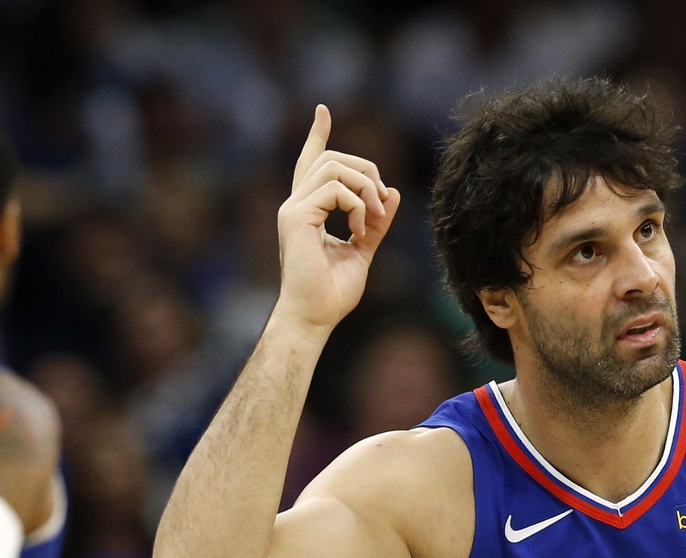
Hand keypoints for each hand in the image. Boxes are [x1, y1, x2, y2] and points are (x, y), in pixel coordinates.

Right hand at [276, 105, 400, 329]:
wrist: (315, 317)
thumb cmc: (333, 292)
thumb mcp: (363, 250)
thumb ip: (376, 221)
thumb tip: (392, 191)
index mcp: (308, 210)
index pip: (310, 162)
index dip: (317, 135)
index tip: (322, 111)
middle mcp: (296, 204)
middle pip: (332, 158)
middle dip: (366, 170)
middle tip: (382, 203)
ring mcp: (293, 208)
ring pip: (334, 166)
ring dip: (365, 187)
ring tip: (374, 217)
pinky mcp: (296, 216)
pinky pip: (335, 188)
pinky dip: (357, 204)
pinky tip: (361, 230)